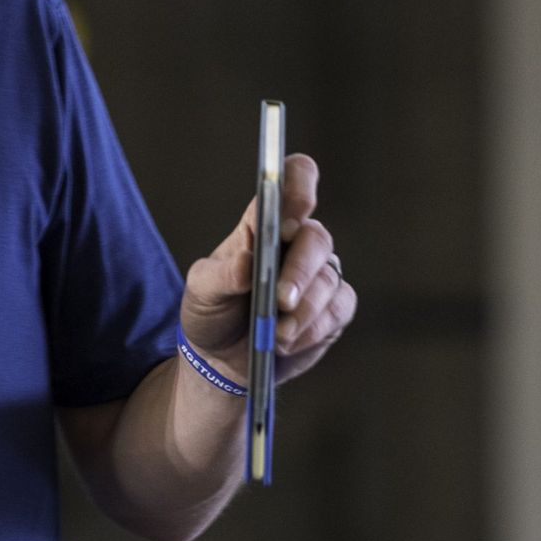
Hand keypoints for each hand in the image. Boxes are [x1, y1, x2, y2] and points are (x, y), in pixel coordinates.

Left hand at [179, 154, 355, 386]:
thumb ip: (222, 274)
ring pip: (329, 278)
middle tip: (280, 299)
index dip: (299, 187)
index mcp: (262, 223)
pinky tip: (288, 342)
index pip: (292, 181)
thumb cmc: (213, 311)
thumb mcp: (202, 291)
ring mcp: (318, 274)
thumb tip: (248, 259)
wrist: (221, 359)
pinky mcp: (332, 308)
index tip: (290, 219)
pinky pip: (338, 309)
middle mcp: (296, 242)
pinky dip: (314, 328)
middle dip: (299, 270)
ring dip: (304, 309)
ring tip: (276, 335)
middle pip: (315, 236)